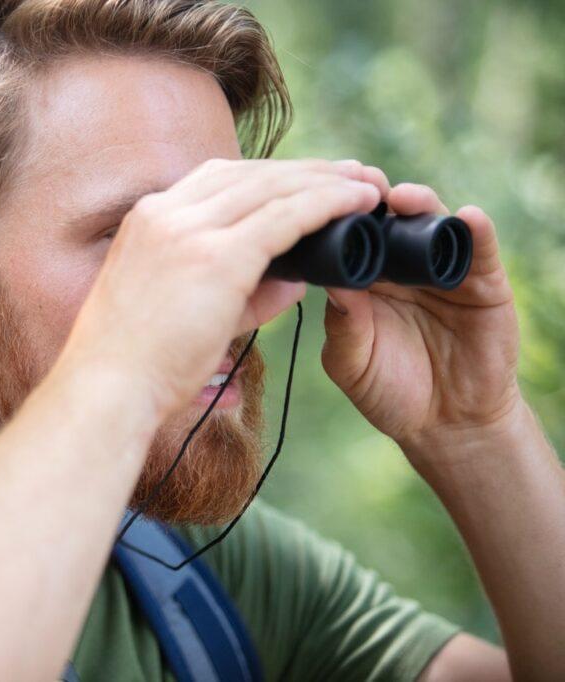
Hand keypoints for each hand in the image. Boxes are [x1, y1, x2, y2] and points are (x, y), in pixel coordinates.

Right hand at [58, 158, 387, 419]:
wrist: (106, 388)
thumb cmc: (137, 363)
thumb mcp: (182, 311)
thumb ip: (242, 291)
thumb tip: (298, 281)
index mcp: (149, 219)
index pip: (218, 178)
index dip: (270, 176)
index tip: (306, 182)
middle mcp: (166, 213)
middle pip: (249, 173)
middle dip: (306, 170)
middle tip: (352, 173)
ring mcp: (187, 231)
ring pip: (272, 186)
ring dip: (326, 180)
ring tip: (367, 184)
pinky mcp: (216, 258)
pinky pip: (284, 217)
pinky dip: (326, 204)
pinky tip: (357, 202)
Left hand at [322, 182, 521, 462]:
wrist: (445, 426)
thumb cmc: (388, 393)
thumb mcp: (351, 362)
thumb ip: (343, 325)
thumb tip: (332, 282)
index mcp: (360, 280)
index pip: (345, 236)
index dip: (334, 215)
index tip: (319, 196)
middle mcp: (399, 267)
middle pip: (385, 218)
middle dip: (373, 197)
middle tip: (359, 185)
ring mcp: (441, 270)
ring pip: (430, 223)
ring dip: (419, 204)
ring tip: (403, 199)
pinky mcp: (483, 283)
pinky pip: (479, 249)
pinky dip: (474, 230)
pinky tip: (466, 218)